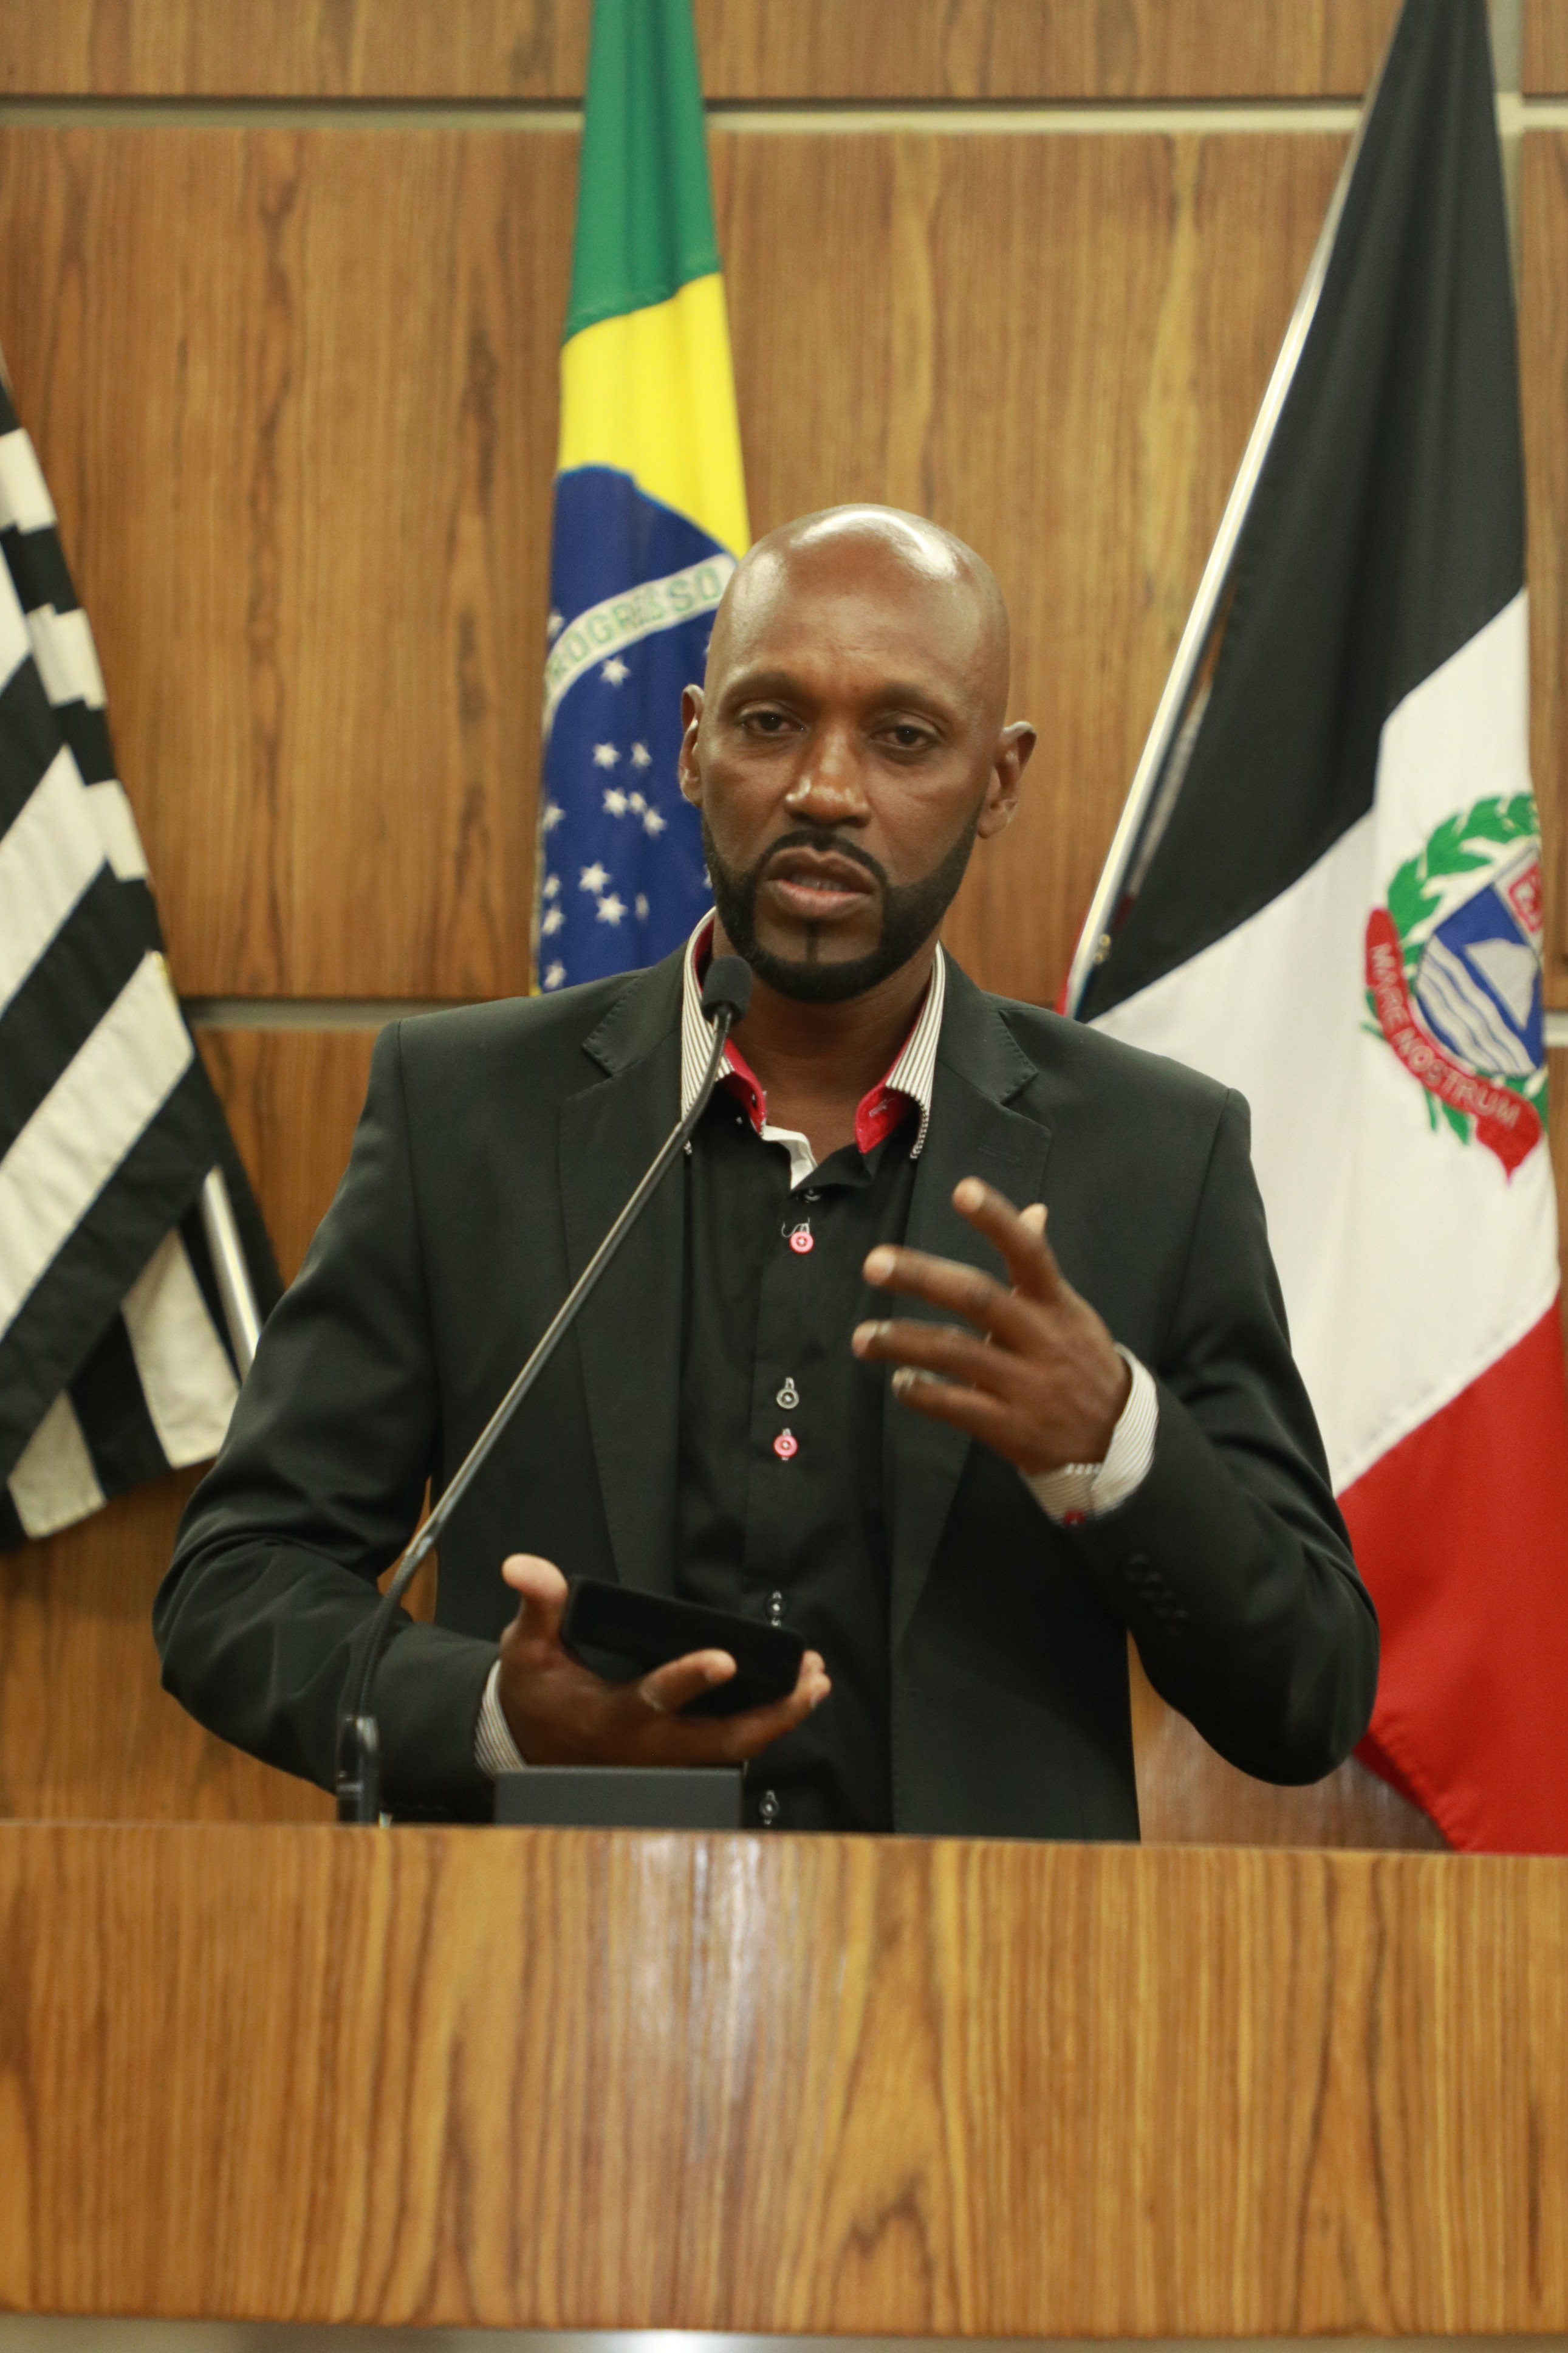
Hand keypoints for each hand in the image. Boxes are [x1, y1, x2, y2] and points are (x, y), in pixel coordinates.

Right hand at [495, 1555, 830, 1766]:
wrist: (529, 1746)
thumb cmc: (534, 1695)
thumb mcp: (527, 1649)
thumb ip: (539, 1605)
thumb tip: (522, 1566)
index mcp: (614, 1718)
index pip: (655, 1698)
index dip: (691, 1679)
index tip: (726, 1658)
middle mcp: (650, 1746)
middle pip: (724, 1741)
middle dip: (773, 1713)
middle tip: (809, 1677)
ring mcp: (669, 1758)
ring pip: (736, 1748)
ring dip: (779, 1719)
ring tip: (814, 1682)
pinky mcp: (679, 1758)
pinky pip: (731, 1748)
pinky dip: (765, 1725)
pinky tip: (790, 1697)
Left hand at [852, 1178, 1129, 1474]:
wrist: (1116, 1439)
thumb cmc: (1080, 1362)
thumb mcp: (1070, 1312)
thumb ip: (1039, 1267)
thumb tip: (1032, 1212)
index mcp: (1055, 1303)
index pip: (1029, 1252)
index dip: (997, 1221)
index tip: (963, 1190)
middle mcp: (1041, 1338)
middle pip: (978, 1299)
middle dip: (923, 1278)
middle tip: (874, 1263)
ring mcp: (1026, 1386)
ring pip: (956, 1354)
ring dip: (903, 1341)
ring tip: (863, 1338)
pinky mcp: (1012, 1428)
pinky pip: (957, 1407)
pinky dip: (922, 1393)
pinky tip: (900, 1381)